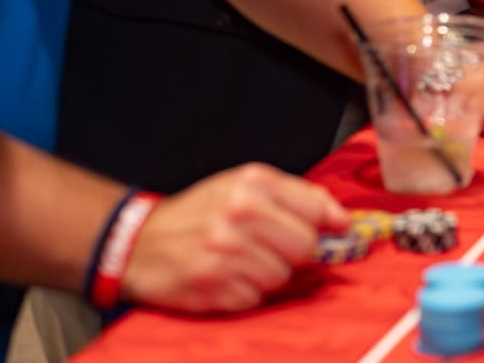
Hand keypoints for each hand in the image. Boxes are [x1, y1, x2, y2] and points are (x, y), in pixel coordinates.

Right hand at [122, 164, 345, 312]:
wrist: (138, 242)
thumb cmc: (201, 212)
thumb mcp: (246, 185)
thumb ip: (299, 197)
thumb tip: (344, 222)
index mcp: (252, 185)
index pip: (316, 210)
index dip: (323, 224)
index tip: (323, 230)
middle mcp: (238, 216)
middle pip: (305, 247)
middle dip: (293, 251)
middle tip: (267, 245)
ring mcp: (223, 254)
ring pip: (282, 277)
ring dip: (267, 274)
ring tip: (240, 260)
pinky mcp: (210, 288)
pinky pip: (255, 299)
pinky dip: (245, 293)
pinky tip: (224, 278)